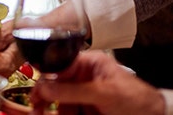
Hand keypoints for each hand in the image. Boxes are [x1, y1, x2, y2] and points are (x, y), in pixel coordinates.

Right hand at [33, 51, 164, 114]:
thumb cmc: (137, 99)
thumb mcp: (103, 93)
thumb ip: (72, 90)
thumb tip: (45, 87)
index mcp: (89, 63)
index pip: (59, 67)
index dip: (45, 80)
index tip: (35, 94)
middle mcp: (84, 78)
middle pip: (56, 88)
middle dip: (48, 100)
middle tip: (38, 111)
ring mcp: (85, 96)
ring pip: (61, 104)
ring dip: (57, 112)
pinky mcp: (87, 110)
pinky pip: (69, 112)